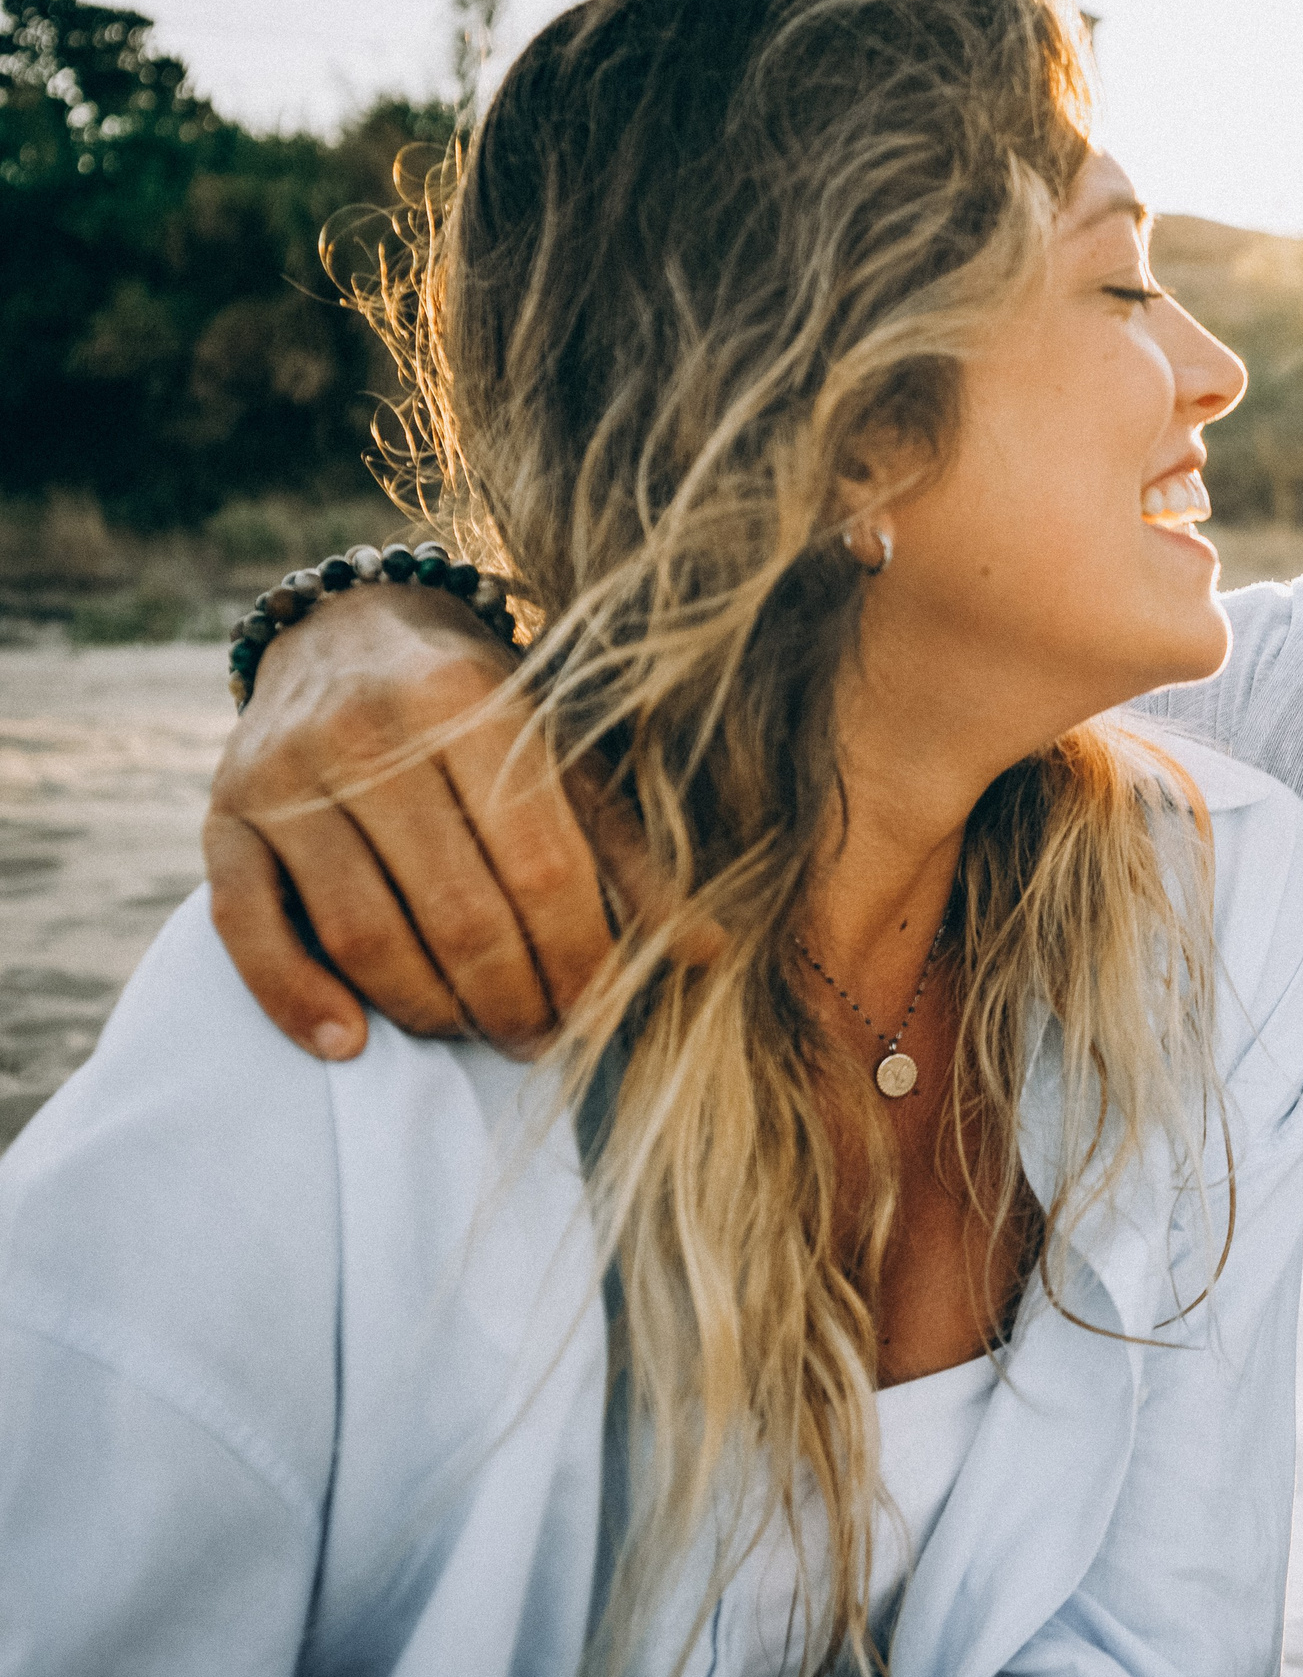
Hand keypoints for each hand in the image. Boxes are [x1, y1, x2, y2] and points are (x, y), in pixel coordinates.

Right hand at [204, 581, 622, 1059]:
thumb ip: (626, 847)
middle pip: (456, 914)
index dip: (579, 960)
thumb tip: (708, 950)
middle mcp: (365, 733)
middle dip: (513, 1000)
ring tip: (476, 1032)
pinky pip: (247, 931)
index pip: (541, 868)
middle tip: (543, 1041)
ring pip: (363, 936)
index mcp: (467, 702)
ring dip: (429, 1010)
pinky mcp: (219, 816)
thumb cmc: (480, 705)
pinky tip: (352, 1044)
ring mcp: (282, 777)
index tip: (601, 1014)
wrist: (346, 631)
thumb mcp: (561, 748)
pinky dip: (299, 999)